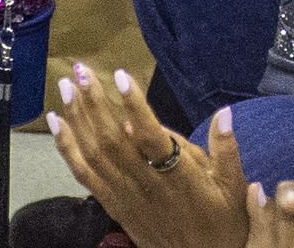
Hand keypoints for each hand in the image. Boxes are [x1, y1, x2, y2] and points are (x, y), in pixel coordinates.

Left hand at [49, 67, 248, 247]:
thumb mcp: (235, 187)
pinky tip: (58, 125)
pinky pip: (85, 175)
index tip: (121, 76)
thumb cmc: (223, 221)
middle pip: (114, 140)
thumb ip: (226, 150)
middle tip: (80, 71)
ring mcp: (127, 196)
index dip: (135, 106)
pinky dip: (68, 149)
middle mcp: (148, 184)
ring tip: (66, 88)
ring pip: (95, 154)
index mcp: (179, 176)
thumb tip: (224, 114)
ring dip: (78, 119)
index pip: (152, 136)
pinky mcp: (115, 206)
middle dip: (94, 102)